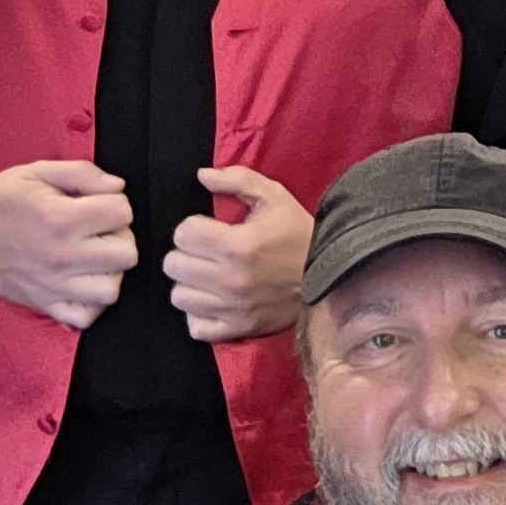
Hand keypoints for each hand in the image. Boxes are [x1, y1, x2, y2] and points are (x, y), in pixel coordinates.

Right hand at [0, 163, 135, 330]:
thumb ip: (82, 173)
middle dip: (119, 236)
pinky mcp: (43, 304)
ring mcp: (52, 286)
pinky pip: (85, 318)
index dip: (116, 203)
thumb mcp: (37, 171)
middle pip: (126, 254)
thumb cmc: (1, 198)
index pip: (122, 213)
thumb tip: (118, 186)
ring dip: (109, 271)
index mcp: (60, 219)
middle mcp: (60, 256)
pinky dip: (91, 303)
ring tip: (93, 257)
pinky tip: (83, 282)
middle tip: (99, 229)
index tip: (98, 203)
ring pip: (111, 290)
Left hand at [164, 167, 313, 344]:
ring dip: (189, 284)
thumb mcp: (274, 197)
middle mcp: (232, 280)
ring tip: (206, 276)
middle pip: (174, 266)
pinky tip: (211, 300)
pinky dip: (198, 315)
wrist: (331, 275)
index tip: (207, 229)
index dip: (191, 227)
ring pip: (179, 297)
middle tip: (203, 251)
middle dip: (185, 253)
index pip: (182, 235)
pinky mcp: (239, 329)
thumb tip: (202, 175)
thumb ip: (237, 180)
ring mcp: (234, 308)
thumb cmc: (299, 234)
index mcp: (238, 245)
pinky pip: (196, 327)